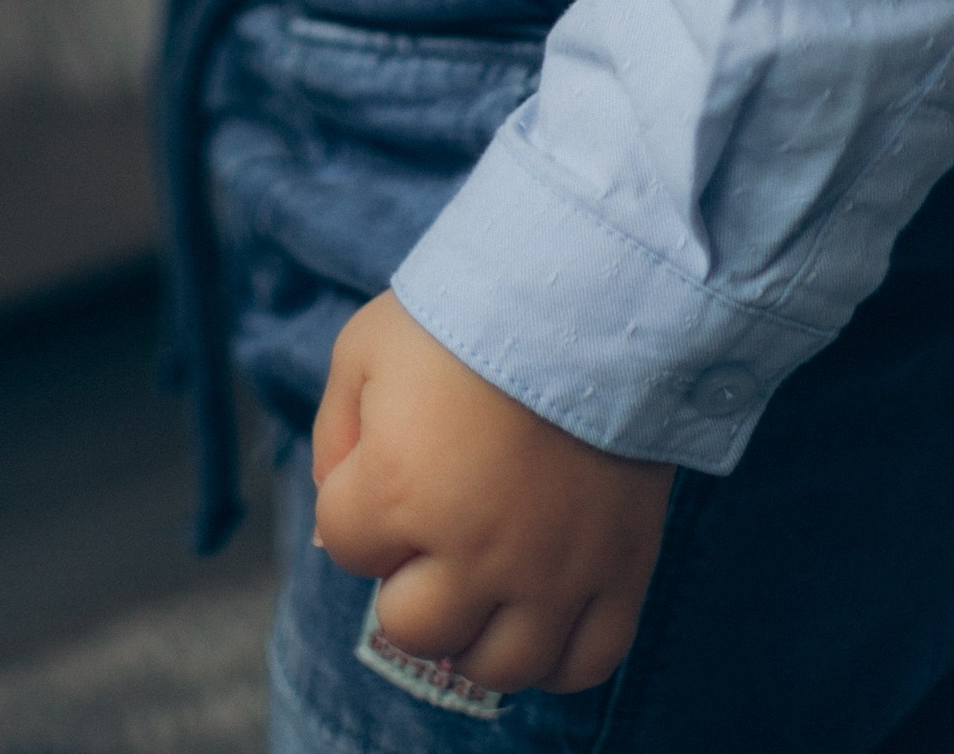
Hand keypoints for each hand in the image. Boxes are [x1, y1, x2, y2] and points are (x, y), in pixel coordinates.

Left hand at [311, 295, 673, 697]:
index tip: (387, 468)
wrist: (587, 287)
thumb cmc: (466, 313)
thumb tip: (335, 505)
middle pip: (413, 626)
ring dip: (476, 633)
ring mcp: (550, 569)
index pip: (342, 547)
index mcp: (397, 488)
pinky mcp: (619, 570)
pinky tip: (541, 616)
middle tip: (432, 533)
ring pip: (497, 666)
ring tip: (482, 584)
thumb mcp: (365, 347)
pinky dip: (557, 657)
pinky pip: (585, 662)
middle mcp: (471, 548)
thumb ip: (334, 434)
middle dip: (409, 583)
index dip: (356, 510)